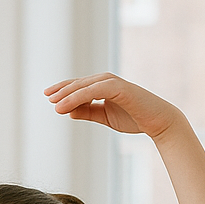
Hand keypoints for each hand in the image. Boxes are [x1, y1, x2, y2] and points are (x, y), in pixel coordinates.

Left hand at [44, 73, 183, 140]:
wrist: (157, 122)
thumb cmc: (133, 118)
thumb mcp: (104, 116)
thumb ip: (88, 112)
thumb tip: (69, 112)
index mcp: (104, 87)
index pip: (80, 86)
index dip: (64, 90)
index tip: (49, 96)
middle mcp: (107, 81)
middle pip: (79, 83)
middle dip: (62, 89)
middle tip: (47, 96)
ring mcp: (114, 83)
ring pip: (85, 86)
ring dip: (68, 94)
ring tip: (54, 103)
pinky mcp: (119, 88)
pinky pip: (94, 91)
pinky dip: (79, 97)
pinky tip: (66, 105)